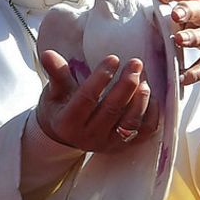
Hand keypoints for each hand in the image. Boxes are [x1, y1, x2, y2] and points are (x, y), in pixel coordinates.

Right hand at [36, 51, 161, 152]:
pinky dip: (152, 113)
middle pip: (112, 110)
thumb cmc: (59, 108)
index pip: (87, 98)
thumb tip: (48, 53)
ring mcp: (108, 144)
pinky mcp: (124, 146)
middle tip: (135, 63)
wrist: (65, 135)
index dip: (101, 78)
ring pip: (131, 122)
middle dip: (127, 84)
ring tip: (143, 78)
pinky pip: (145, 131)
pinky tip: (150, 95)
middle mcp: (88, 136)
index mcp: (67, 122)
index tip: (113, 58)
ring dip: (141, 98)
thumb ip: (56, 73)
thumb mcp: (53, 91)